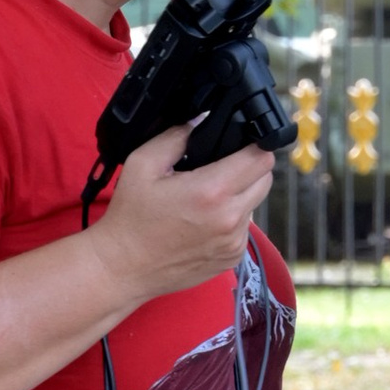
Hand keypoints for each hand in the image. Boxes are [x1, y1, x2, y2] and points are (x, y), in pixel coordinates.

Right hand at [93, 122, 274, 294]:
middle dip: (249, 168)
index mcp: (212, 191)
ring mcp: (233, 242)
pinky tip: (204, 220)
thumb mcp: (143, 164)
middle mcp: (229, 218)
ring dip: (240, 195)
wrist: (124, 267)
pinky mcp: (231, 258)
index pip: (261, 158)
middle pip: (265, 180)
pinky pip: (244, 229)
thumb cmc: (130, 217)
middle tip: (222, 167)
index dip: (255, 145)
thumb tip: (201, 121)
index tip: (241, 143)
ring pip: (255, 204)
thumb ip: (176, 136)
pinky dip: (232, 220)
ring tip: (207, 196)